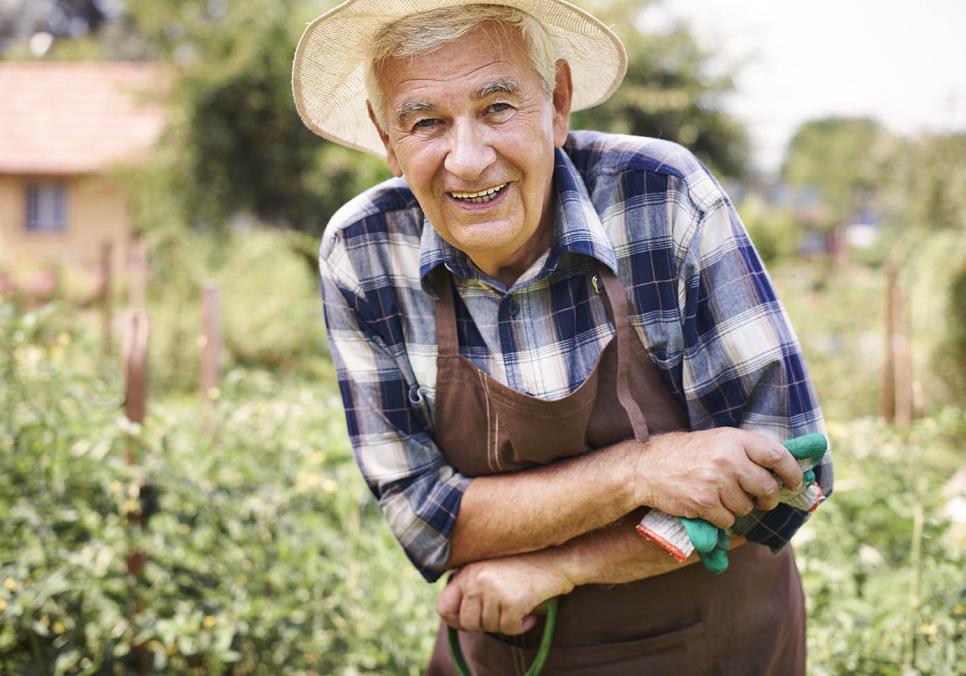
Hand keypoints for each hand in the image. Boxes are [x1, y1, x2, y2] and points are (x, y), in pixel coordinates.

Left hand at [436, 554, 573, 634]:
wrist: (557, 558)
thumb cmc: (525, 564)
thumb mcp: (491, 568)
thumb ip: (472, 586)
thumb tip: (456, 619)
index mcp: (468, 571)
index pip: (443, 606)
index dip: (456, 620)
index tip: (471, 621)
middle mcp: (476, 580)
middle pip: (467, 623)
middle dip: (485, 625)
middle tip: (502, 615)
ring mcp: (493, 590)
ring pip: (489, 627)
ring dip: (505, 624)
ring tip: (518, 608)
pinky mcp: (512, 602)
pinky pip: (508, 629)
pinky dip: (520, 626)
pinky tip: (529, 614)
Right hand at [637, 433, 827, 572]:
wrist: (648, 467)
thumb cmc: (686, 453)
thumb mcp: (717, 440)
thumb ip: (746, 451)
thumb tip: (783, 472)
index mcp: (734, 439)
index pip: (778, 456)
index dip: (793, 473)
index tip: (796, 483)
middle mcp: (728, 459)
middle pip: (767, 488)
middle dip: (768, 499)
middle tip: (762, 500)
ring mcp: (716, 482)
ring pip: (747, 507)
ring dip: (739, 508)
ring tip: (721, 496)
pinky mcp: (704, 502)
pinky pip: (728, 520)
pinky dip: (722, 518)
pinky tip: (709, 505)